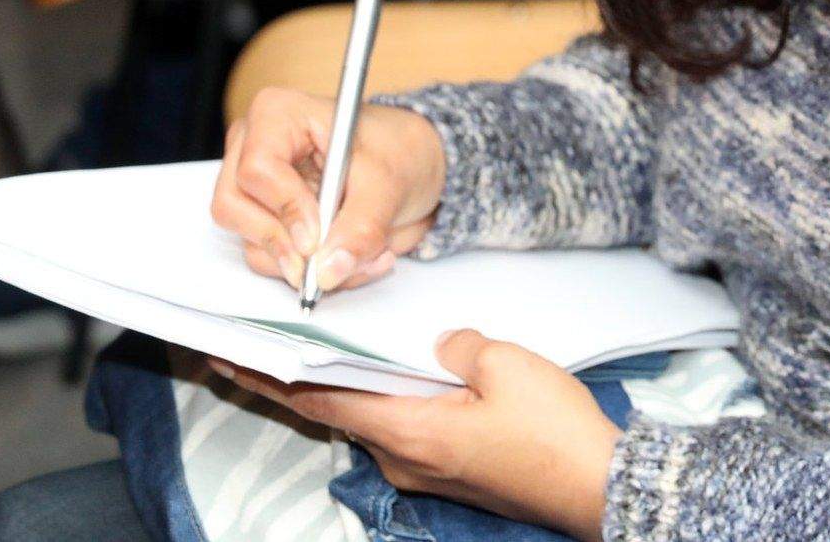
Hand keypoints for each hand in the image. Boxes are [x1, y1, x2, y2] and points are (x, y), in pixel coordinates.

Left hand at [211, 330, 619, 541]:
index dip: (269, 376)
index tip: (228, 356)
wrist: (601, 486)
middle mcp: (404, 458)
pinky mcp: (449, 471)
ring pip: (370, 419)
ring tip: (317, 349)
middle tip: (256, 344)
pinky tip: (388, 375)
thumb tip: (438, 345)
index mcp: (407, 432)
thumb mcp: (505, 366)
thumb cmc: (554, 432)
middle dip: (294, 378)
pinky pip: (402, 429)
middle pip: (335, 410)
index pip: (319, 399)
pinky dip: (381, 400)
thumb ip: (457, 346)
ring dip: (342, 387)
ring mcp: (425, 470)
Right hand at [212, 86, 445, 293]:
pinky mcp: (265, 220)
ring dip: (304, 265)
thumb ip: (361, 227)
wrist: (408, 166)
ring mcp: (253, 188)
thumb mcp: (388, 183)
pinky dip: (308, 271)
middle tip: (327, 262)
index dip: (285, 206)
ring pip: (250, 242)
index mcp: (277, 115)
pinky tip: (347, 257)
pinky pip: (269, 259)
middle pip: (233, 207)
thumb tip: (330, 269)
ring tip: (360, 255)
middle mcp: (252, 148)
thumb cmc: (395, 150)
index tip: (316, 236)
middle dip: (284, 243)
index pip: (256, 168)